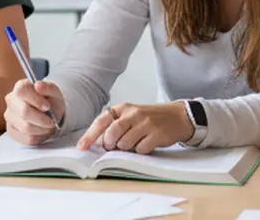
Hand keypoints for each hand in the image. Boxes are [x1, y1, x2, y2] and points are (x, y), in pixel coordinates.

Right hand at [4, 79, 64, 145]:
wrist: (50, 113)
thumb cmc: (51, 101)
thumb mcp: (54, 92)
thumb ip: (48, 87)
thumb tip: (38, 85)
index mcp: (20, 87)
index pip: (21, 91)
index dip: (36, 100)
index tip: (47, 106)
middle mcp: (11, 100)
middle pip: (23, 112)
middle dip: (41, 119)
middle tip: (52, 121)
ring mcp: (9, 116)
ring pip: (25, 127)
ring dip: (41, 129)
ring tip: (47, 126)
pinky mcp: (11, 130)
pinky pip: (26, 139)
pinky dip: (39, 137)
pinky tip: (42, 131)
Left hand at [77, 102, 193, 154]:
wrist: (177, 116)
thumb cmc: (149, 119)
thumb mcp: (130, 116)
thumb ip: (114, 127)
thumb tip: (97, 144)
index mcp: (123, 108)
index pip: (101, 121)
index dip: (90, 136)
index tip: (82, 147)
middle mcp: (133, 113)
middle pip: (112, 133)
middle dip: (110, 144)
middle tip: (114, 147)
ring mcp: (146, 123)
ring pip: (125, 144)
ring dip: (127, 149)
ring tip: (135, 143)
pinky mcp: (157, 134)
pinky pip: (140, 149)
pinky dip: (141, 151)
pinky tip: (147, 144)